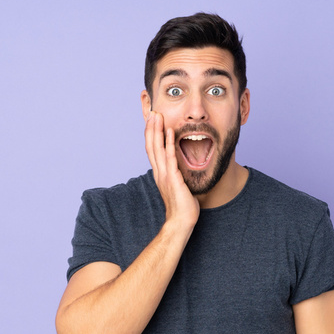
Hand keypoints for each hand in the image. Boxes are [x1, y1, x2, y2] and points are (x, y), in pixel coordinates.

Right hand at [144, 111, 199, 230]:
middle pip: (151, 146)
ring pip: (158, 149)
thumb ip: (176, 174)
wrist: (182, 221)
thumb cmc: (182, 205)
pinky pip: (170, 158)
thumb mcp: (178, 185)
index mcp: (160, 173)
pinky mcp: (173, 178)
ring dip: (157, 131)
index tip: (152, 121)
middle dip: (151, 128)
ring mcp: (165, 175)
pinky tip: (170, 132)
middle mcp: (159, 172)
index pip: (152, 150)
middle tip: (152, 112)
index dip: (151, 134)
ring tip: (157, 116)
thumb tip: (179, 167)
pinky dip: (169, 143)